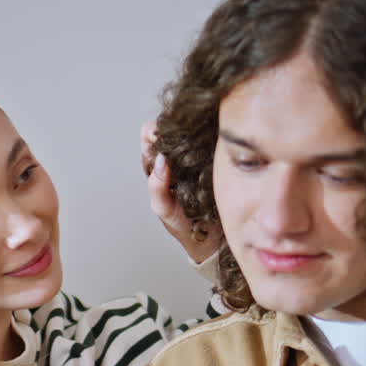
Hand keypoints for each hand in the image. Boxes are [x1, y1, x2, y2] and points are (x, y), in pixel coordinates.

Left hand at [141, 121, 221, 264]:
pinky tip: (216, 148)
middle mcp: (175, 156)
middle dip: (177, 128)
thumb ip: (157, 187)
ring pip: (193, 132)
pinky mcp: (215, 160)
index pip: (149, 135)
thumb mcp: (163, 209)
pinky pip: (213, 143)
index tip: (164, 139)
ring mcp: (196, 156)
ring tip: (201, 145)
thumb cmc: (182, 224)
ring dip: (196, 134)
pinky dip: (213, 142)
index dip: (154, 132)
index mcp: (156, 166)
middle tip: (185, 141)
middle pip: (172, 127)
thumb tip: (161, 161)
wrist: (210, 239)